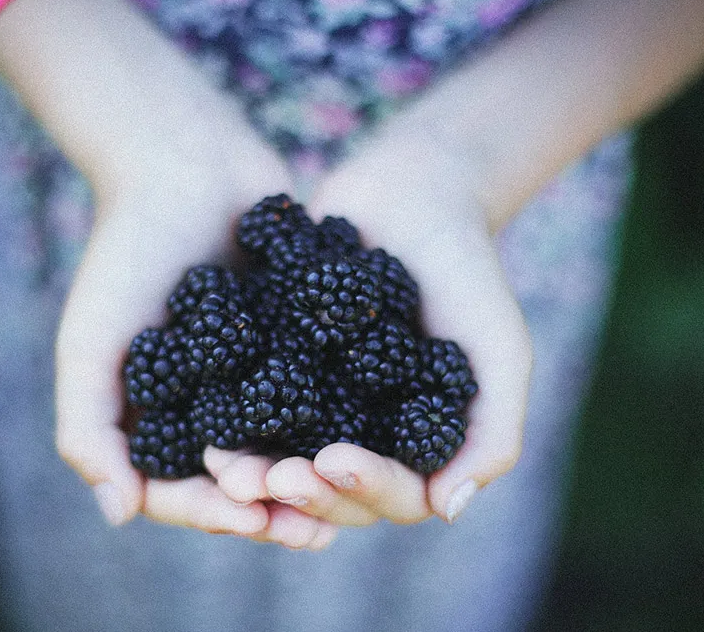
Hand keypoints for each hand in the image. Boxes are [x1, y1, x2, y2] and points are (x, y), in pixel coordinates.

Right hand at [1, 0, 339, 549]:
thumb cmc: (126, 252)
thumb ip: (88, 429)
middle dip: (273, 509)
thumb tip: (119, 517)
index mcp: (152, 416)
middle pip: (239, 481)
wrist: (186, 164)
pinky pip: (321, 396)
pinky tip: (376, 439)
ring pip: (286, 448)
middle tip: (312, 530)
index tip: (249, 520)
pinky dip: (342, 422)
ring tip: (347, 497)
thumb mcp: (91, 343)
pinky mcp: (296, 344)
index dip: (211, 513)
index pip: (177, 490)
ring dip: (312, 479)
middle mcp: (204, 405)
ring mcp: (253, 376)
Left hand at [204, 118, 532, 526]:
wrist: (414, 194)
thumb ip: (492, 433)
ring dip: (257, 475)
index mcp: (421, 447)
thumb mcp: (500, 350)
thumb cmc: (468, 272)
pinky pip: (249, 411)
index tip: (333, 462)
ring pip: (286, 464)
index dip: (364, 490)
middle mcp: (368, 438)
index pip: (397, 496)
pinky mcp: (277, 372)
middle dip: (303, 492)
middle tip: (270, 479)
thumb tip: (447, 509)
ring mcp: (320, 408)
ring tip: (226, 468)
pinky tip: (203, 427)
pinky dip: (229, 427)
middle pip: (334, 494)